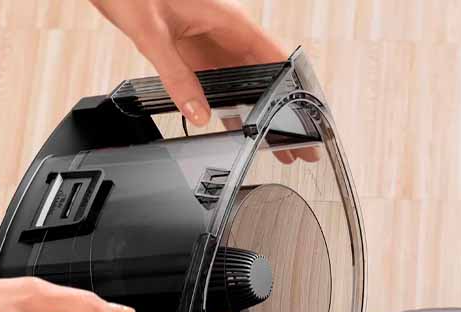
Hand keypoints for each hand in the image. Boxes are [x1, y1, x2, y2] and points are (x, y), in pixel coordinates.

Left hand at [89, 0, 286, 126]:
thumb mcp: (152, 34)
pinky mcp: (192, 51)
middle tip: (299, 141)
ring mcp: (209, 42)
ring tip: (276, 145)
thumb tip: (199, 112)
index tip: (307, 112)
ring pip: (244, 83)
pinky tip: (236, 129)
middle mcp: (224, 31)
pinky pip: (218, 83)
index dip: (295, 85)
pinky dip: (229, 106)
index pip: (274, 55)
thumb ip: (176, 75)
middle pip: (264, 75)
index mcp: (228, 19)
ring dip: (259, 112)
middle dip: (282, 109)